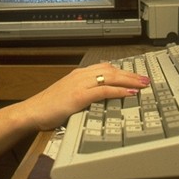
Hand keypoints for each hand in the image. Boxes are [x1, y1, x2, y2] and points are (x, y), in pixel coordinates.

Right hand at [20, 63, 149, 131]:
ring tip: (142, 84)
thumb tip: (99, 97)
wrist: (32, 111)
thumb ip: (83, 92)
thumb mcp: (68, 95)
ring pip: (110, 77)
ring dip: (129, 80)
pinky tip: (129, 93)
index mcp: (78, 75)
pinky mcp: (79, 96)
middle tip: (145, 78)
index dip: (122, 70)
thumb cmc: (48, 106)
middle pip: (111, 70)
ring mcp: (80, 85)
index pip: (105, 67)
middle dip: (130, 74)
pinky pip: (103, 91)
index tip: (134, 74)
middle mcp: (80, 76)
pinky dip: (118, 91)